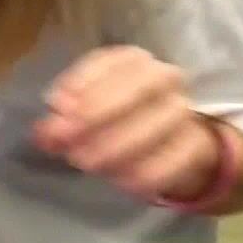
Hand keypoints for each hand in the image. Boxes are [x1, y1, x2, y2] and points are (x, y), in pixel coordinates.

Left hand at [33, 47, 221, 201]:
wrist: (172, 144)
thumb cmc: (120, 121)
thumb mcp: (87, 117)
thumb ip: (64, 121)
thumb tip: (44, 132)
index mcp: (135, 61)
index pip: (113, 60)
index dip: (85, 81)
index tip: (58, 106)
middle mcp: (166, 77)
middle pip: (141, 84)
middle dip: (101, 110)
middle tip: (68, 141)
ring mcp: (186, 110)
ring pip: (161, 119)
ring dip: (120, 143)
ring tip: (87, 163)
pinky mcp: (198, 145)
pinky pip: (178, 156)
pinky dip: (150, 170)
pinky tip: (123, 181)